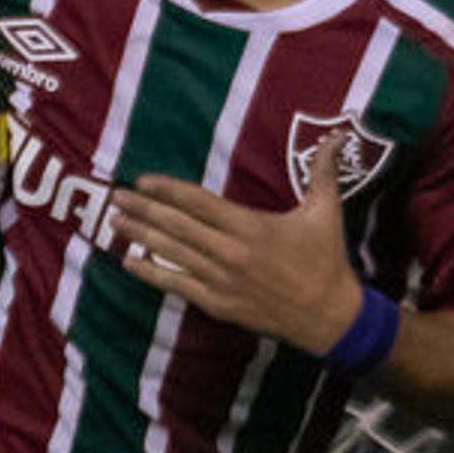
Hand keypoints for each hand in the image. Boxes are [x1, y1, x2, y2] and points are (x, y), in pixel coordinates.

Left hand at [108, 129, 363, 350]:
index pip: (199, 203)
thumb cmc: (327, 261)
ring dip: (141, 238)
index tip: (143, 181)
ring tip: (115, 222)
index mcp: (251, 227)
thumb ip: (324, 171)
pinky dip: (153, 275)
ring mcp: (222, 281)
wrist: (329, 318)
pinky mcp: (220, 305)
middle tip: (114, 197)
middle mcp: (230, 253)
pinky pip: (179, 286)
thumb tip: (339, 134)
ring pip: (173, 254)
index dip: (168, 191)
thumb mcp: (327, 212)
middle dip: (143, 211)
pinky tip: (130, 264)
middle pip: (178, 227)